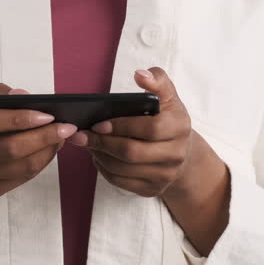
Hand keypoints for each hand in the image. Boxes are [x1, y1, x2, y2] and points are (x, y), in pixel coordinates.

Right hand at [0, 83, 76, 203]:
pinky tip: (49, 151)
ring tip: (62, 138)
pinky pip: (21, 179)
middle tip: (66, 127)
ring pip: (20, 167)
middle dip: (44, 137)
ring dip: (47, 152)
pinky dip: (40, 164)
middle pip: (10, 148)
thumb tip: (23, 95)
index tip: (47, 114)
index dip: (20, 119)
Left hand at [67, 67, 196, 198]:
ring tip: (87, 143)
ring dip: (100, 156)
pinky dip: (104, 169)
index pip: (150, 128)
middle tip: (82, 135)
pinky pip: (121, 182)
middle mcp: (176, 154)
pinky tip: (97, 156)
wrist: (181, 152)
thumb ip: (157, 81)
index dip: (121, 126)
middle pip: (133, 153)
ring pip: (123, 169)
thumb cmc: (167, 118)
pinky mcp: (153, 190)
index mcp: (180, 127)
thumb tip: (140, 74)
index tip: (98, 123)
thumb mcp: (168, 97)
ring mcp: (165, 175)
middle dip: (103, 143)